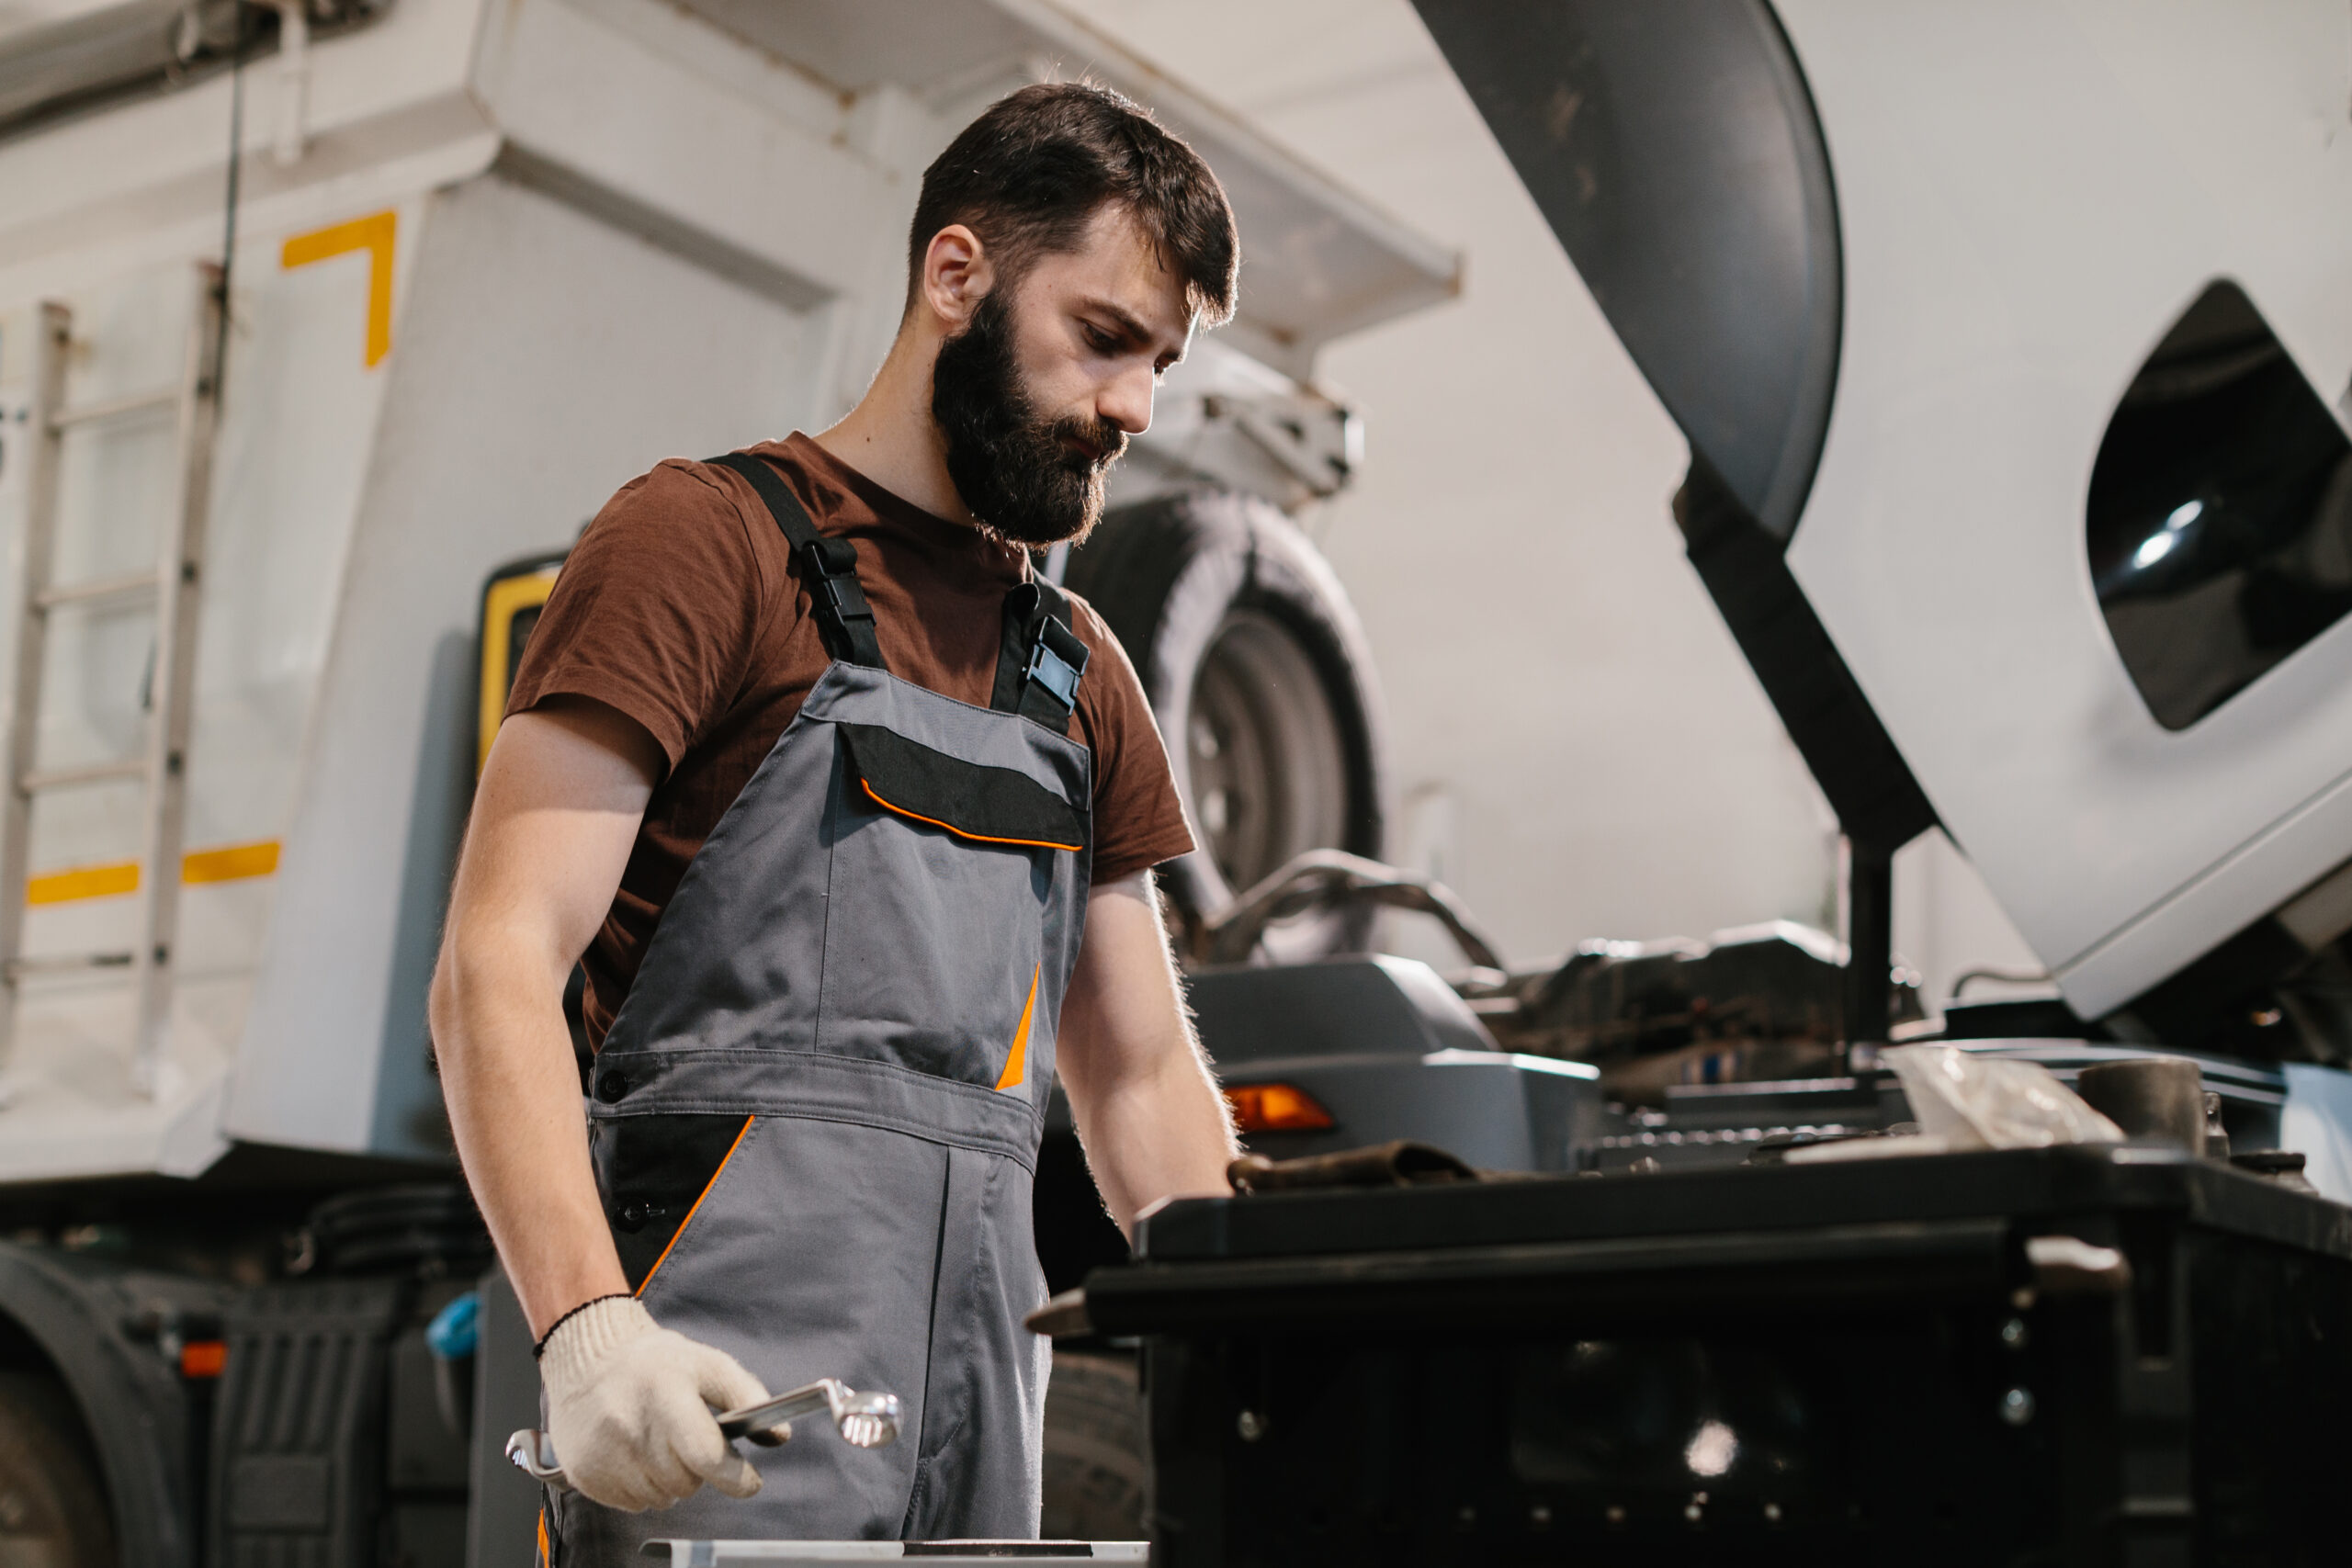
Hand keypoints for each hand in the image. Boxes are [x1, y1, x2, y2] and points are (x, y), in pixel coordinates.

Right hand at [539, 1296, 767, 1509]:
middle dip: (696, 1468)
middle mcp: (630, 1426)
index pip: (706, 1454)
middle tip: (685, 1437)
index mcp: (666, 1393)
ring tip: (655, 1440)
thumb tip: (781, 1436)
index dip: (734, 1476)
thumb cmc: (656, 1364)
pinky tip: (631, 1451)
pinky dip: (640, 1485)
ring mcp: (603, 1454)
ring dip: (667, 1479)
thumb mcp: (707, 1364)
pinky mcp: (583, 1474)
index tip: (750, 1481)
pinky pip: (632, 1503)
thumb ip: (747, 1396)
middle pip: (686, 1483)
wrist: (587, 1362)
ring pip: (660, 1498)